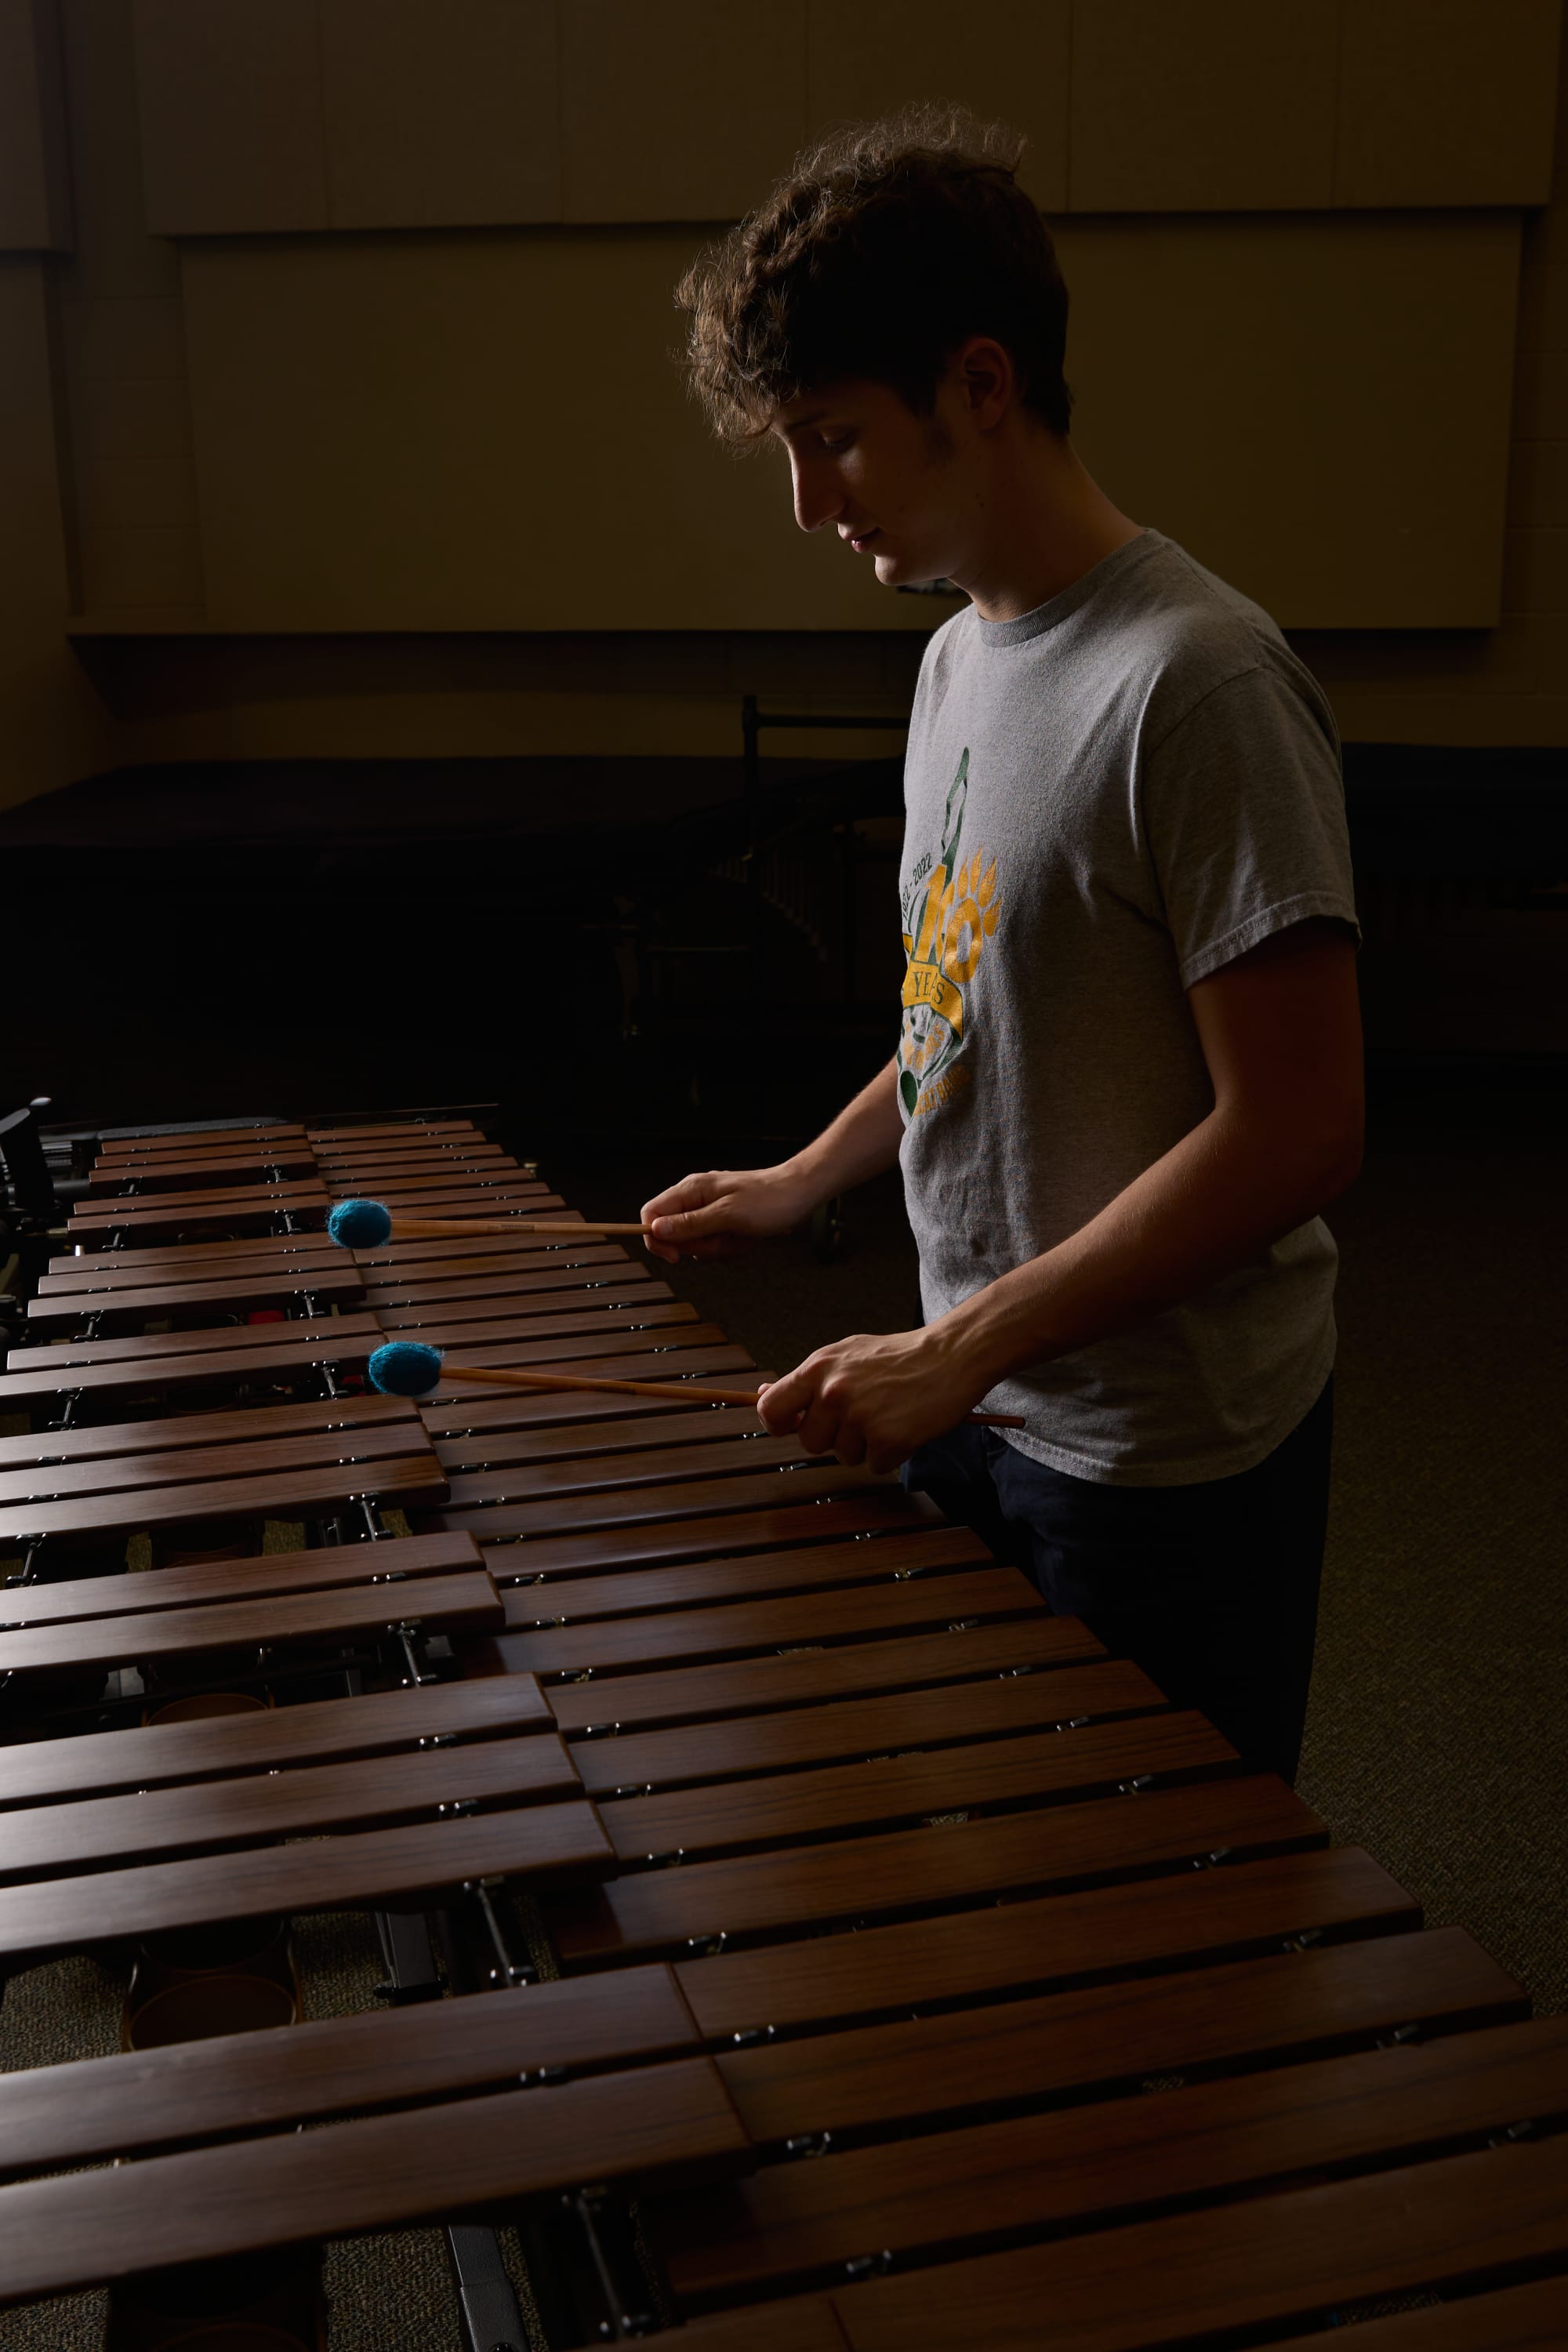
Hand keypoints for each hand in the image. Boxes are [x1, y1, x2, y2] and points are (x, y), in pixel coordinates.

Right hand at [640, 1163, 813, 1264]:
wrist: (801, 1192)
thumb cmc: (770, 1199)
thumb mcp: (728, 1215)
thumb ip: (690, 1224)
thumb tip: (656, 1229)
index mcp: (690, 1190)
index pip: (651, 1214)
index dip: (656, 1239)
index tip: (676, 1257)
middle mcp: (695, 1199)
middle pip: (675, 1235)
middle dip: (701, 1246)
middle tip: (725, 1238)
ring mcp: (710, 1211)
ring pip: (697, 1244)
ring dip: (720, 1248)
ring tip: (742, 1236)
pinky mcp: (724, 1222)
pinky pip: (715, 1244)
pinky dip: (732, 1247)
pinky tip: (747, 1238)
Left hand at [756, 1326, 986, 1473]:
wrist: (950, 1355)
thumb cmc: (898, 1356)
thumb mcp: (844, 1355)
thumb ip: (807, 1380)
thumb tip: (762, 1394)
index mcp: (818, 1369)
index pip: (770, 1408)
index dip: (777, 1424)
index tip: (792, 1425)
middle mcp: (834, 1393)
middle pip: (809, 1442)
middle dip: (832, 1437)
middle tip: (862, 1414)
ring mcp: (860, 1417)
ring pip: (844, 1457)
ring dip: (864, 1445)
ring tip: (887, 1414)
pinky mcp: (888, 1440)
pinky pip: (874, 1466)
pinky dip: (890, 1453)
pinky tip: (903, 1426)